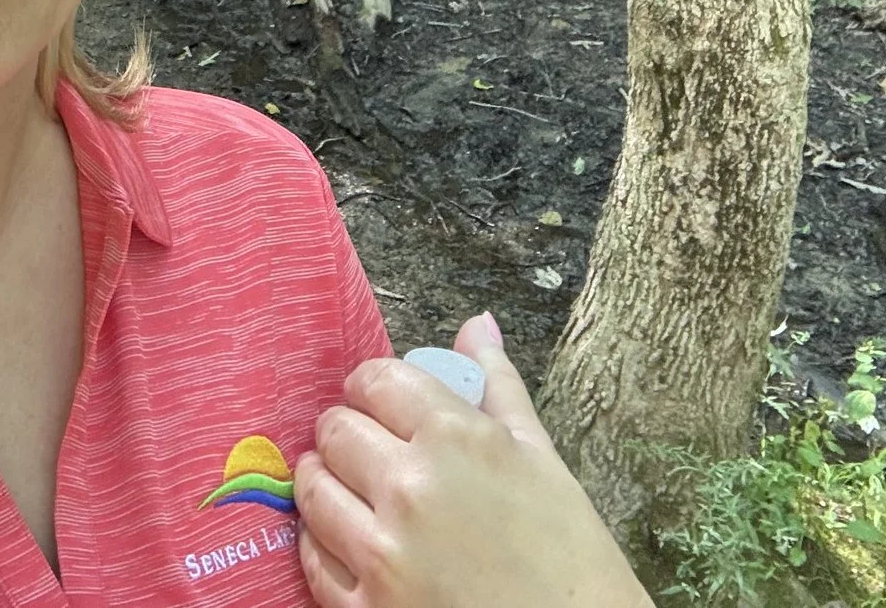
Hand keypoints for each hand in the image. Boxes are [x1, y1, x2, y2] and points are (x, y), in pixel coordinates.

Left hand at [294, 313, 650, 607]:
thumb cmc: (572, 560)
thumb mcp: (543, 462)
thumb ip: (498, 388)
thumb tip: (477, 323)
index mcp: (455, 439)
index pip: (376, 380)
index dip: (374, 387)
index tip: (379, 401)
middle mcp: (409, 487)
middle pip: (335, 429)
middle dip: (348, 432)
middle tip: (370, 449)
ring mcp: (382, 553)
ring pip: (313, 488)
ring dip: (326, 482)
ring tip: (356, 492)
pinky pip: (313, 558)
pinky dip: (323, 545)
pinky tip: (352, 543)